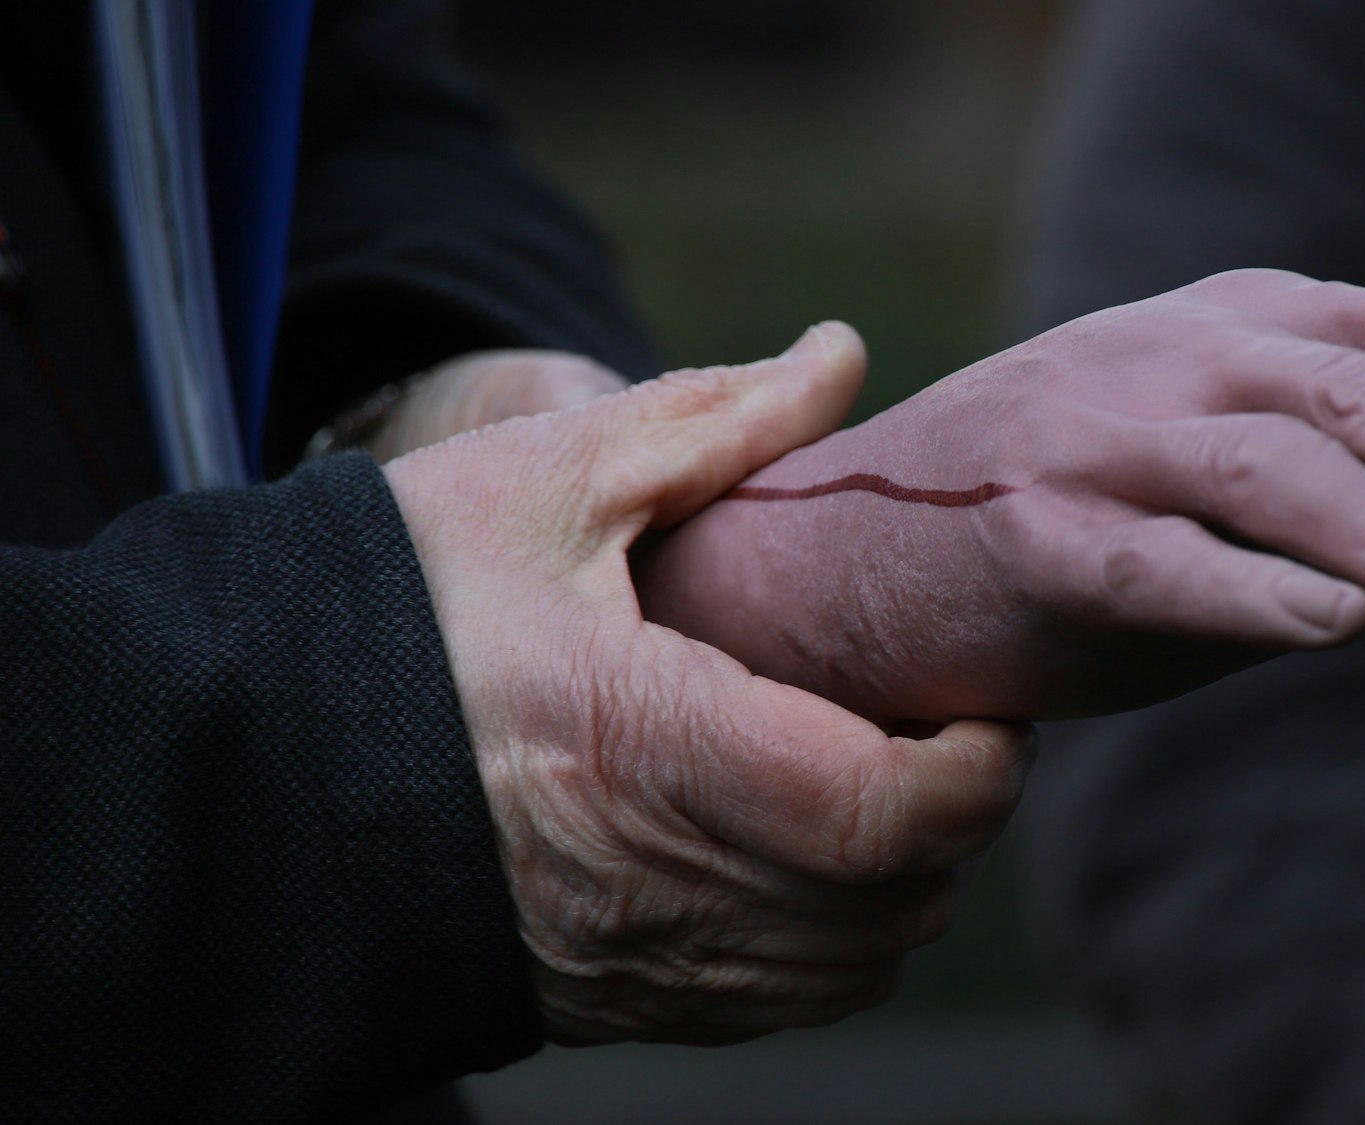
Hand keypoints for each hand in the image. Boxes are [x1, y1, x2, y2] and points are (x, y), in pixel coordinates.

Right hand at [385, 327, 1034, 1044]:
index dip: (977, 770)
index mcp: (644, 743)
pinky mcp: (605, 1000)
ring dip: (901, 882)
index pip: (883, 813)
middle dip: (956, 817)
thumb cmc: (400, 601)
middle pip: (892, 900)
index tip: (984, 707)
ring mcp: (627, 960)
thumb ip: (715, 420)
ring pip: (850, 969)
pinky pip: (777, 1006)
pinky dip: (833, 941)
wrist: (253, 750)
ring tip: (873, 779)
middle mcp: (646, 882)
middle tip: (938, 725)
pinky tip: (803, 853)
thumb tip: (839, 355)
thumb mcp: (549, 478)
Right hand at [636, 271, 1364, 721]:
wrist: (868, 552)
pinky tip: (1333, 624)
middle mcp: (1176, 356)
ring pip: (1272, 466)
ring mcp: (1094, 436)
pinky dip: (1238, 585)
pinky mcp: (1026, 533)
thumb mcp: (1272, 458)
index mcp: (1247, 322)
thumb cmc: (1097, 512)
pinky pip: (1146, 557)